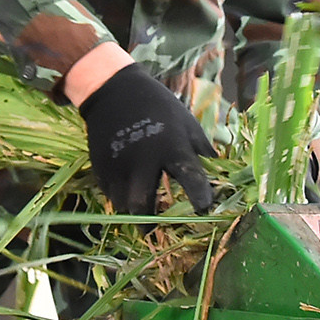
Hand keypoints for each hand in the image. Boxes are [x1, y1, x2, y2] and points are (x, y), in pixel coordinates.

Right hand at [78, 65, 215, 214]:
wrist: (113, 90)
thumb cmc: (157, 105)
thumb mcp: (185, 121)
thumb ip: (201, 147)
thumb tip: (217, 168)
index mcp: (172, 147)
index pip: (191, 180)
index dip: (200, 199)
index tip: (203, 209)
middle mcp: (144, 160)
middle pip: (142, 204)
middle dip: (149, 222)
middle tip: (154, 230)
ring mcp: (119, 164)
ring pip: (122, 204)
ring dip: (132, 212)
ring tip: (138, 213)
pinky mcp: (101, 166)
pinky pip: (109, 193)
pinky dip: (118, 197)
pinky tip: (126, 191)